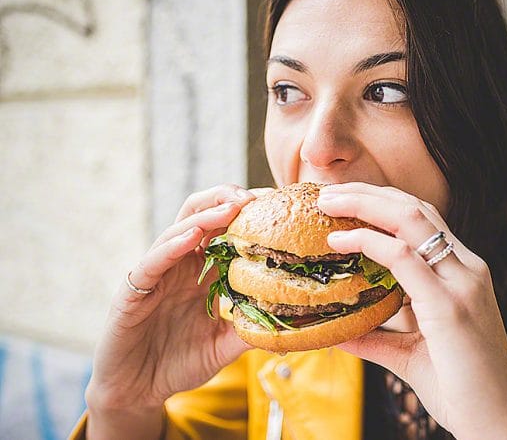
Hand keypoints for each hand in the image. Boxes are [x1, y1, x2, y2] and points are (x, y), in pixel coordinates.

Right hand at [84, 184, 262, 438]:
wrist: (137, 391)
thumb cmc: (179, 363)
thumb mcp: (224, 346)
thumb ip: (251, 330)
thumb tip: (292, 325)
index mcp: (203, 272)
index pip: (226, 231)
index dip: (248, 214)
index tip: (277, 205)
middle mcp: (180, 266)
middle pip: (201, 216)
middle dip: (227, 199)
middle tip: (256, 196)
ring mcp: (157, 274)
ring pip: (178, 230)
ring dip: (206, 215)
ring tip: (232, 205)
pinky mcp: (134, 290)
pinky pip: (153, 261)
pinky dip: (172, 246)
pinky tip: (192, 236)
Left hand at [317, 182, 506, 439]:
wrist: (497, 425)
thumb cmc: (461, 390)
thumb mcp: (411, 355)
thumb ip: (378, 338)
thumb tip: (339, 332)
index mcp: (463, 274)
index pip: (423, 220)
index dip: (382, 203)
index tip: (345, 202)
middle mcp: (467, 269)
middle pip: (416, 208)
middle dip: (369, 192)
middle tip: (329, 192)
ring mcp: (462, 283)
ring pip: (411, 218)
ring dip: (365, 204)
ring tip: (328, 202)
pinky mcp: (450, 305)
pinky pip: (404, 257)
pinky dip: (369, 242)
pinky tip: (341, 242)